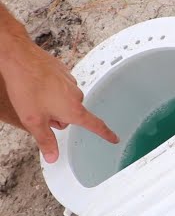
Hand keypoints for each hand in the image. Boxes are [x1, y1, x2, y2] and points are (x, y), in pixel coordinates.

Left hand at [0, 29, 118, 162]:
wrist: (19, 58)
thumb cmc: (27, 87)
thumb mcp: (33, 121)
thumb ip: (46, 140)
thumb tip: (53, 157)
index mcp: (73, 110)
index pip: (96, 125)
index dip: (106, 134)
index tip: (114, 138)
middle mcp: (76, 96)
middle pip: (73, 114)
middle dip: (59, 116)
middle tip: (40, 111)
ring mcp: (71, 82)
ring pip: (66, 100)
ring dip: (54, 102)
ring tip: (36, 95)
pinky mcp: (64, 72)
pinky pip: (61, 86)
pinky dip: (52, 88)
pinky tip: (38, 84)